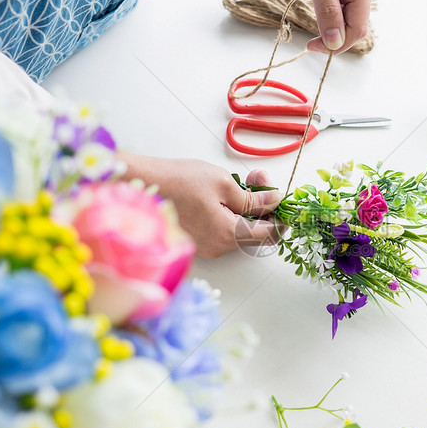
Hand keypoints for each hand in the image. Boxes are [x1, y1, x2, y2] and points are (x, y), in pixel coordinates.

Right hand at [118, 153, 281, 258]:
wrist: (140, 185)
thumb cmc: (178, 181)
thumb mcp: (224, 183)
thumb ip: (253, 198)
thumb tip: (275, 202)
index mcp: (228, 235)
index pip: (268, 234)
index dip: (281, 218)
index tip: (285, 203)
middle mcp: (218, 247)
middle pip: (254, 231)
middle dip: (263, 206)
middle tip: (259, 180)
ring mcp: (206, 246)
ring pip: (239, 229)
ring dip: (247, 207)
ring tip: (243, 181)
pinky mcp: (196, 240)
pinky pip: (223, 229)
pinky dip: (230, 213)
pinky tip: (226, 193)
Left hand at [282, 0, 374, 53]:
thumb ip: (327, 11)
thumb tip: (335, 42)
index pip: (356, 29)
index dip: (336, 45)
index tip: (313, 47)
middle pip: (355, 23)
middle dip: (334, 36)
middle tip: (310, 41)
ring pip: (349, 13)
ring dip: (332, 24)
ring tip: (312, 22)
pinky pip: (344, 1)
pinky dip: (331, 10)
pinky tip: (318, 6)